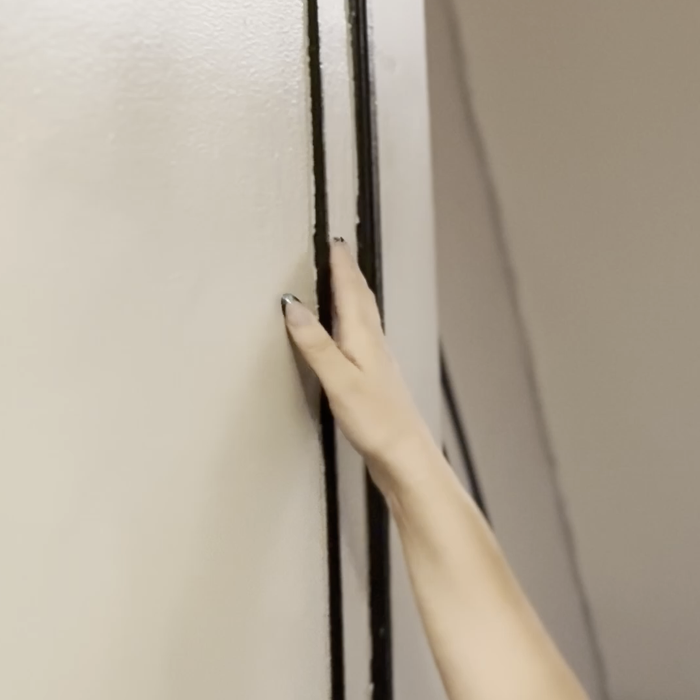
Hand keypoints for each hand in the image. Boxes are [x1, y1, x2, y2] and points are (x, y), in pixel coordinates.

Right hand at [281, 239, 426, 472]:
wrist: (407, 459)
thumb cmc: (377, 423)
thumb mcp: (339, 380)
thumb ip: (315, 343)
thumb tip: (292, 304)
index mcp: (365, 340)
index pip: (352, 292)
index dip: (342, 265)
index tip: (334, 239)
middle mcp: (376, 347)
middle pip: (362, 302)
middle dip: (349, 274)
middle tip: (339, 252)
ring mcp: (379, 365)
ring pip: (365, 321)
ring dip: (354, 298)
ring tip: (343, 285)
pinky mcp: (378, 384)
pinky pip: (364, 342)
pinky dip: (354, 327)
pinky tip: (351, 340)